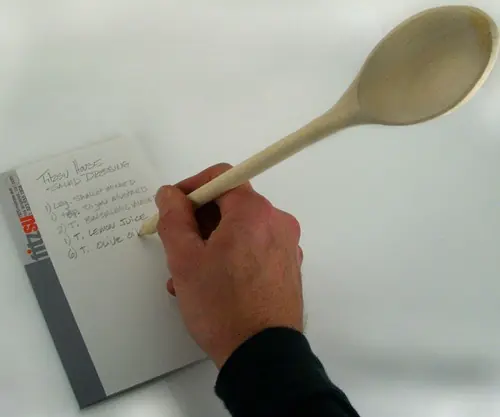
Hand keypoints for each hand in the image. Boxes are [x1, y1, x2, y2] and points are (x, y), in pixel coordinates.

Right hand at [155, 163, 303, 367]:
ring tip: (186, 276)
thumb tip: (170, 194)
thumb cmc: (222, 305)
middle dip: (198, 222)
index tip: (172, 207)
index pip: (221, 176)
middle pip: (231, 205)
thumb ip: (174, 218)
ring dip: (210, 244)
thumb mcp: (185, 259)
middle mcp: (277, 222)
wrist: (263, 356)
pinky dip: (230, 257)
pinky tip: (211, 284)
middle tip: (176, 246)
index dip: (192, 187)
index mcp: (255, 212)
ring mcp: (286, 246)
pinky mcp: (288, 267)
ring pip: (240, 231)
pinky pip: (254, 249)